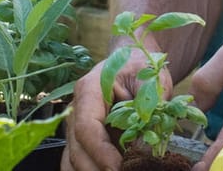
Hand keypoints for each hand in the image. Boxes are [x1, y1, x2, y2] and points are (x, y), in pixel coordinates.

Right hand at [63, 48, 169, 170]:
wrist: (132, 62)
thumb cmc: (140, 68)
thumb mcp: (150, 80)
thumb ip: (148, 108)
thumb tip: (145, 146)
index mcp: (88, 90)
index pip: (86, 127)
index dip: (100, 152)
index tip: (118, 167)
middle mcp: (75, 109)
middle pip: (76, 149)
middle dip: (97, 168)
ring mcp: (75, 126)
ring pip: (72, 160)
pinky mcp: (81, 139)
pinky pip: (77, 161)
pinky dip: (91, 170)